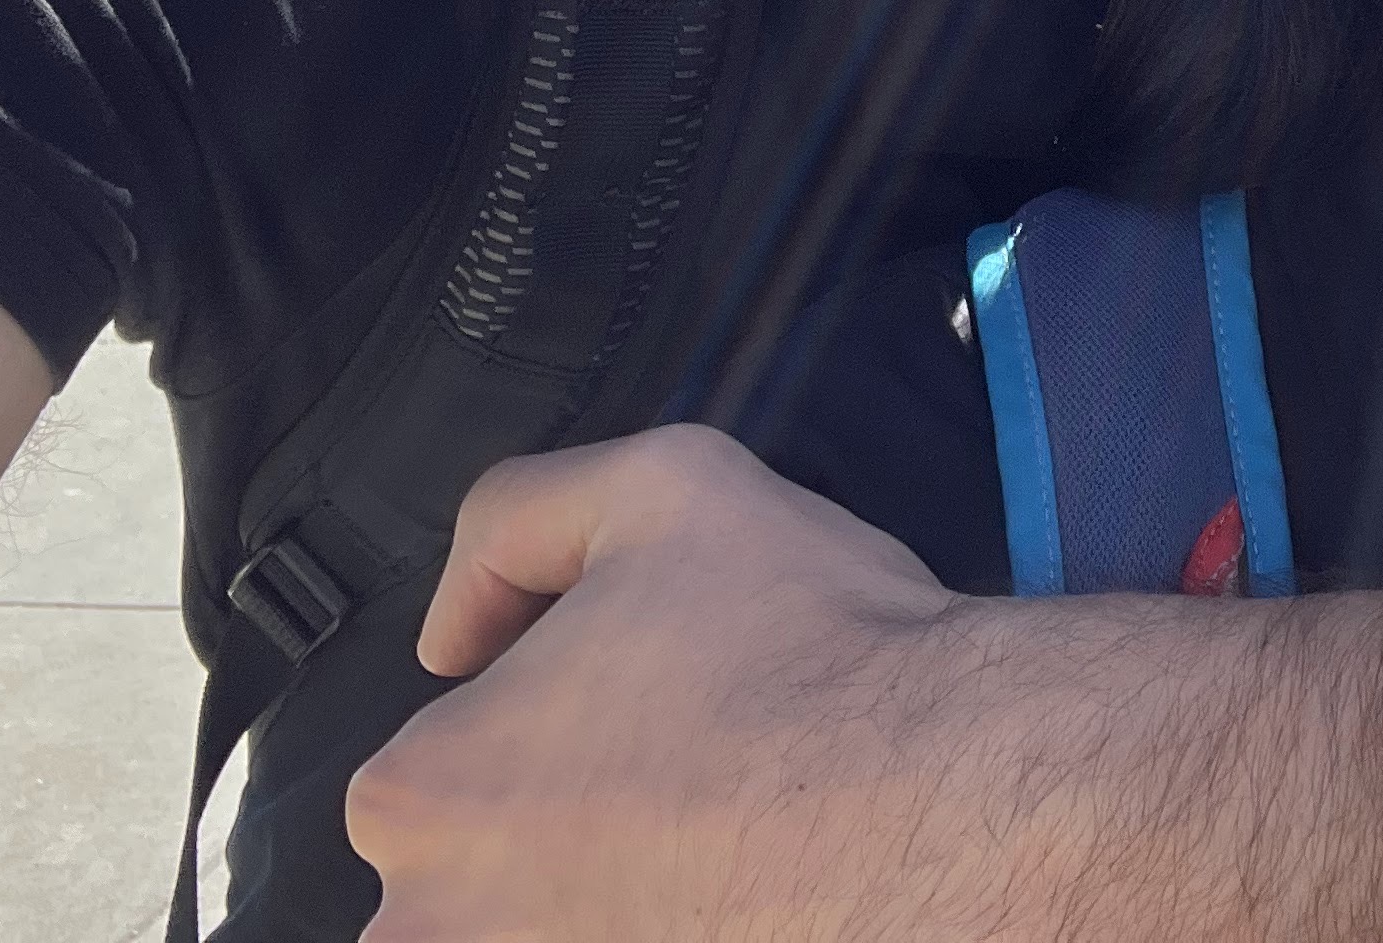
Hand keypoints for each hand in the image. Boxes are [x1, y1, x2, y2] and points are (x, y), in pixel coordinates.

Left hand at [350, 424, 965, 939]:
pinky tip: (740, 901)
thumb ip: (514, 517)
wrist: (960, 807)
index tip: (638, 719)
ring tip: (723, 855)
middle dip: (565, 839)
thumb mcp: (663, 485)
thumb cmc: (823, 663)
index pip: (435, 769)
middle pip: (474, 884)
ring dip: (606, 904)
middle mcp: (436, 933)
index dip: (543, 726)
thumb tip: (456, 626)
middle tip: (689, 791)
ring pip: (538, 931)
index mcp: (422, 798)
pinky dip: (669, 934)